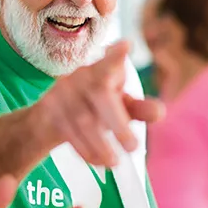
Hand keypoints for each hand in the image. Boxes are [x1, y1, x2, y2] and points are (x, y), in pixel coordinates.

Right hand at [34, 40, 163, 167]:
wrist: (51, 118)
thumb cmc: (96, 107)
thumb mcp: (120, 106)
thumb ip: (140, 109)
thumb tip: (159, 112)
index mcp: (103, 70)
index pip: (110, 61)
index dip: (116, 55)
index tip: (125, 45)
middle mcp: (81, 75)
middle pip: (100, 94)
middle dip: (118, 124)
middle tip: (134, 147)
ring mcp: (62, 91)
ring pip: (82, 118)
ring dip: (100, 144)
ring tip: (115, 162)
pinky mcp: (48, 109)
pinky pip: (67, 130)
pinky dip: (84, 149)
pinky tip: (97, 161)